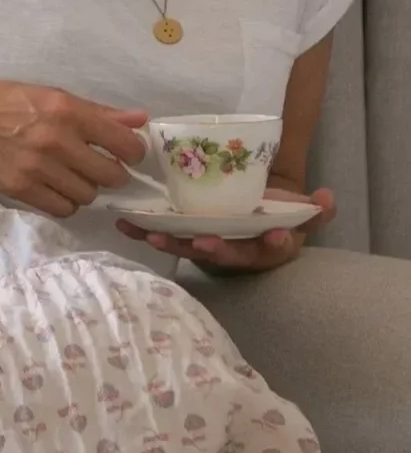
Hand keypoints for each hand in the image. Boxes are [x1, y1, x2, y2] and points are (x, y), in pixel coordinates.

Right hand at [0, 78, 147, 217]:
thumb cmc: (5, 101)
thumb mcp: (51, 95)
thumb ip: (97, 111)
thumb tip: (140, 119)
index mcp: (67, 111)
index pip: (123, 143)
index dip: (133, 152)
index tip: (126, 153)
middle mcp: (56, 140)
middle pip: (110, 175)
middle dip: (111, 173)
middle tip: (99, 166)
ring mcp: (37, 168)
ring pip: (88, 195)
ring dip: (86, 188)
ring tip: (71, 175)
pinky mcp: (21, 190)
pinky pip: (62, 208)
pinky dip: (65, 201)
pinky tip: (55, 186)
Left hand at [116, 187, 334, 271]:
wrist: (246, 221)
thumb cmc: (273, 217)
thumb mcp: (297, 213)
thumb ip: (315, 210)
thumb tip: (327, 198)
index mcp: (264, 246)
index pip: (272, 248)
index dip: (274, 242)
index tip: (275, 234)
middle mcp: (234, 251)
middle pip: (225, 254)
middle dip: (214, 249)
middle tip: (204, 243)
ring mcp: (205, 246)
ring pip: (188, 247)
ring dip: (171, 242)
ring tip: (154, 235)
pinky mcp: (181, 238)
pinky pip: (161, 236)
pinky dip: (142, 231)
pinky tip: (124, 223)